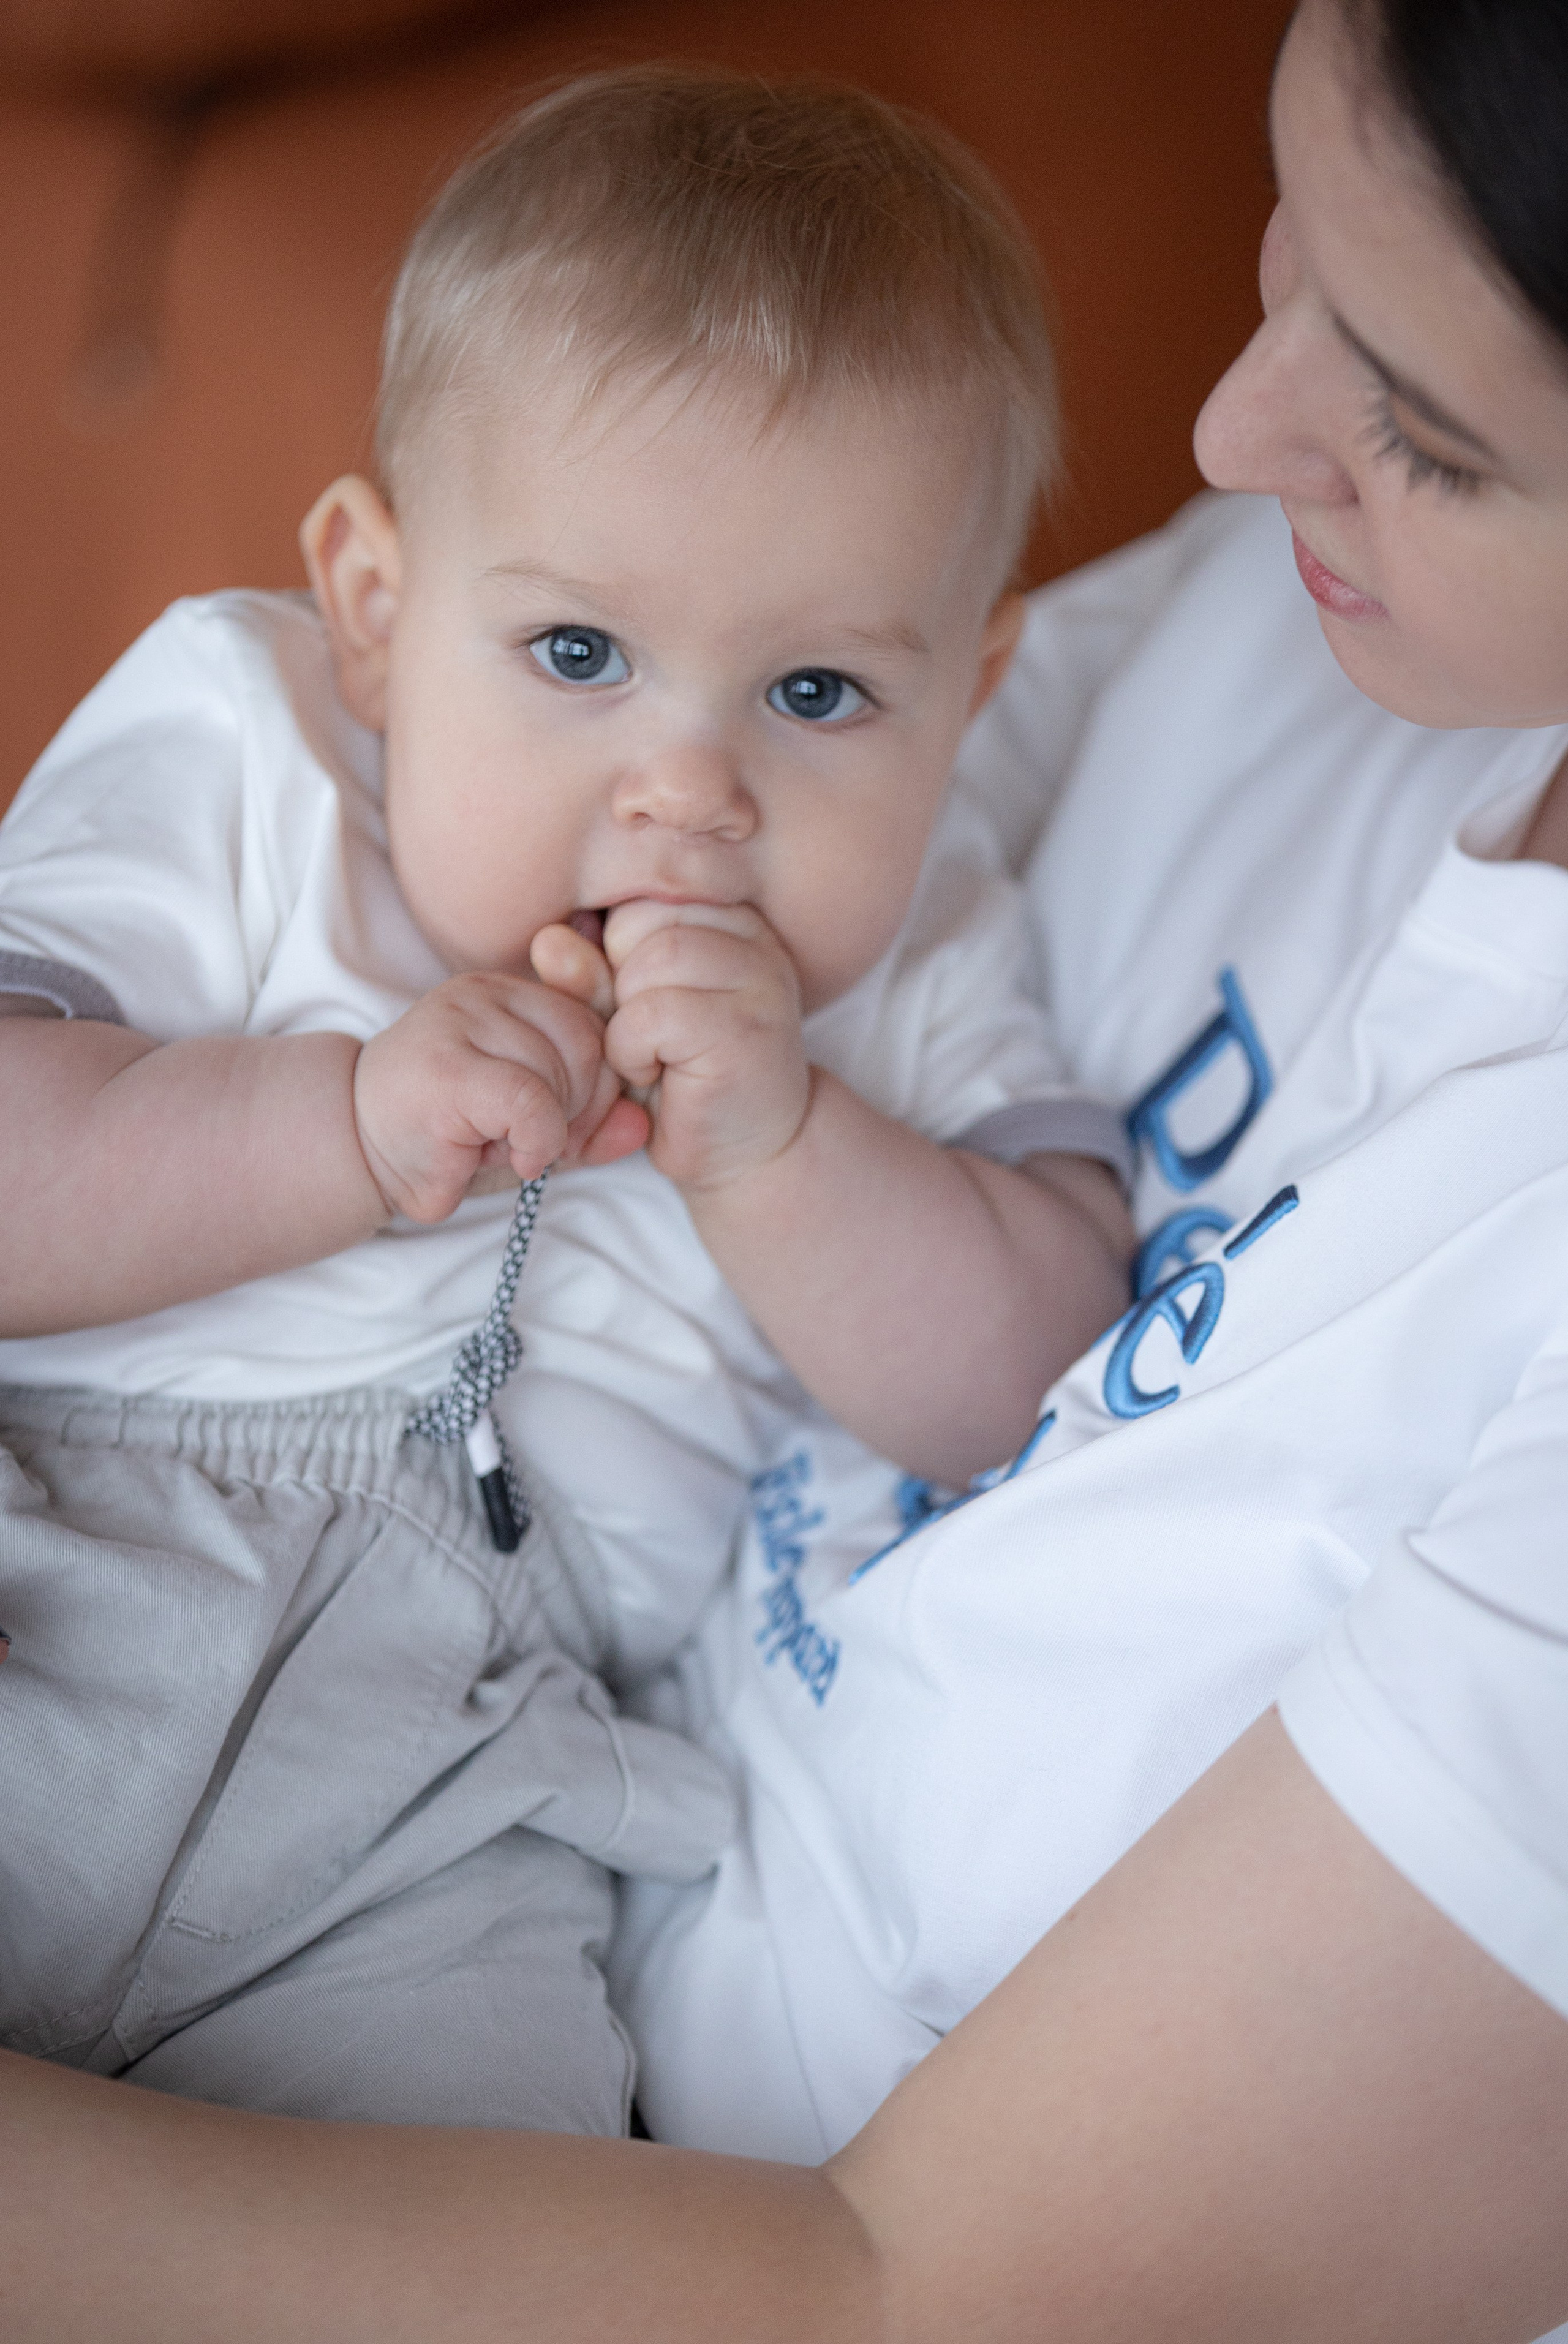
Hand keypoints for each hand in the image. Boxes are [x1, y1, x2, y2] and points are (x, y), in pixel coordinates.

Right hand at [352, 971, 640, 1222]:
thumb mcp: (528, 1126)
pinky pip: (531, 1100)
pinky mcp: (447, 1066)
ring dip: (551, 1131)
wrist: (356, 1151)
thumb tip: (641, 1127)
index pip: (592, 1021)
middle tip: (541, 1142)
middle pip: (587, 1043)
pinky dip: (537, 1141)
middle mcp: (484, 993)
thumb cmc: (443, 1137)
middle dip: (581, 1108)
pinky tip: (512, 1156)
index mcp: (507, 993)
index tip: (569, 1126)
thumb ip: (588, 1122)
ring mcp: (461, 1022)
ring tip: (506, 1145)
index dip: (598, 1084)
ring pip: (560, 1072)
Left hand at [596, 900, 810, 1191]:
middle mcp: (754, 938)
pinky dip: (632, 1050)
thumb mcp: (623, 1016)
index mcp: (727, 918)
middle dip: (619, 982)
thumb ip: (590, 975)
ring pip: (651, 960)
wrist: (744, 1154)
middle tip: (645, 1035)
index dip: (618, 955)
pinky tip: (653, 1075)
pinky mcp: (746, 1028)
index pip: (640, 899)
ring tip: (648, 1055)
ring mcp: (759, 979)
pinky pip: (653, 1012)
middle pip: (642, 920)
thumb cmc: (681, 1079)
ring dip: (624, 1019)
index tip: (642, 1005)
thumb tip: (548, 938)